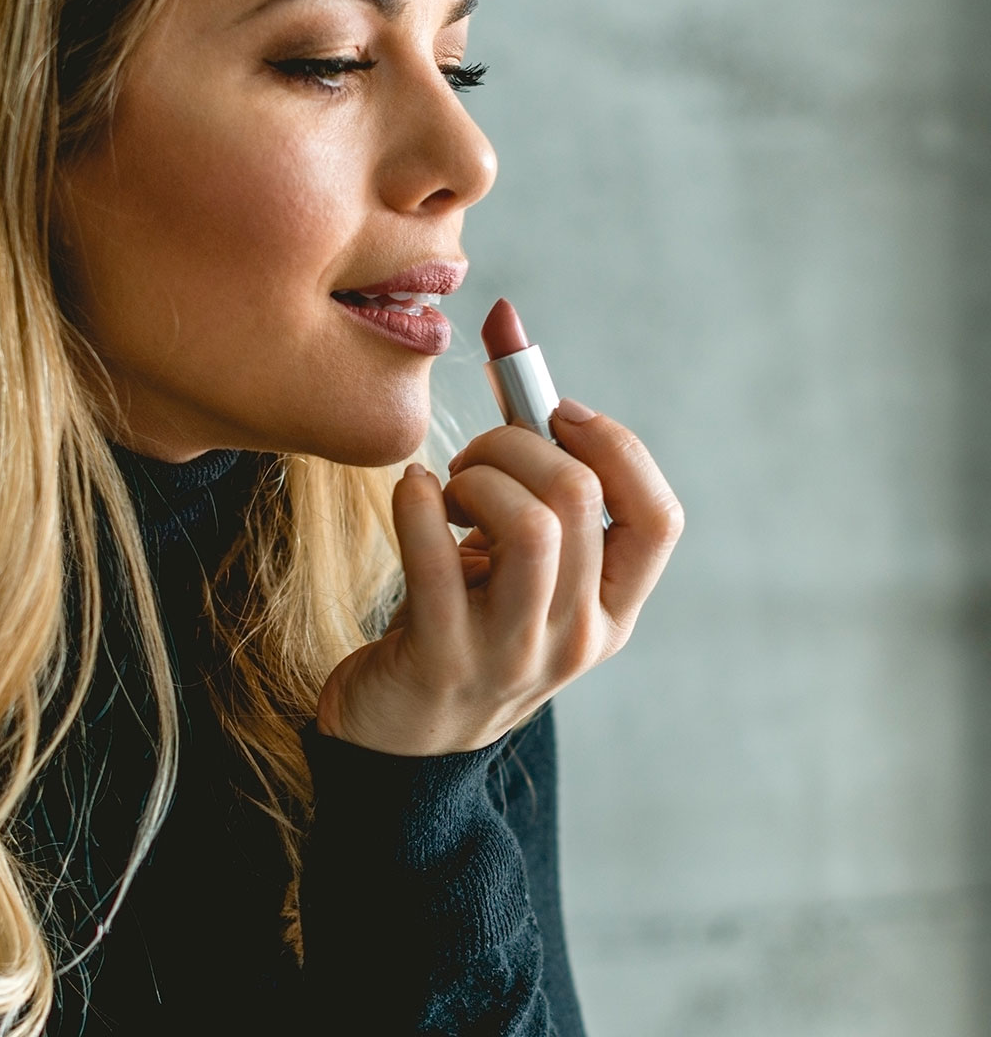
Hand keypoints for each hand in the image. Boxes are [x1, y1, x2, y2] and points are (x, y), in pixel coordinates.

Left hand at [314, 399, 683, 755]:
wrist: (402, 734)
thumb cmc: (464, 618)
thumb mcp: (519, 560)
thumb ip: (530, 464)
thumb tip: (507, 328)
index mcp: (611, 609)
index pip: (659, 519)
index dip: (616, 446)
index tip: (558, 411)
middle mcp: (577, 636)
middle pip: (583, 501)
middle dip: (519, 444)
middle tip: (476, 457)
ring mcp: (514, 655)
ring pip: (534, 528)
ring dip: (481, 477)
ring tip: (449, 489)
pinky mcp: (443, 661)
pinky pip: (436, 560)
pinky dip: (417, 502)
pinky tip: (409, 492)